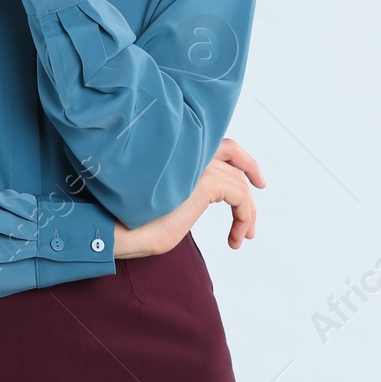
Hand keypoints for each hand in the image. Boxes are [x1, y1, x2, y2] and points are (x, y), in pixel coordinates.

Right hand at [112, 139, 265, 257]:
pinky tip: (235, 238)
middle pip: (232, 152)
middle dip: (250, 169)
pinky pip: (240, 197)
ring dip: (247, 212)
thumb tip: (200, 197)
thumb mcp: (165, 201)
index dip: (238, 156)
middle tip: (261, 187)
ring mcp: (197, 164)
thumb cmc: (132, 222)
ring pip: (238, 182)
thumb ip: (184, 190)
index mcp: (175, 152)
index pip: (215, 143)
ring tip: (242, 237)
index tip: (252, 175)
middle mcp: (188, 152)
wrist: (118, 228)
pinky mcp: (205, 181)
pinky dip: (244, 217)